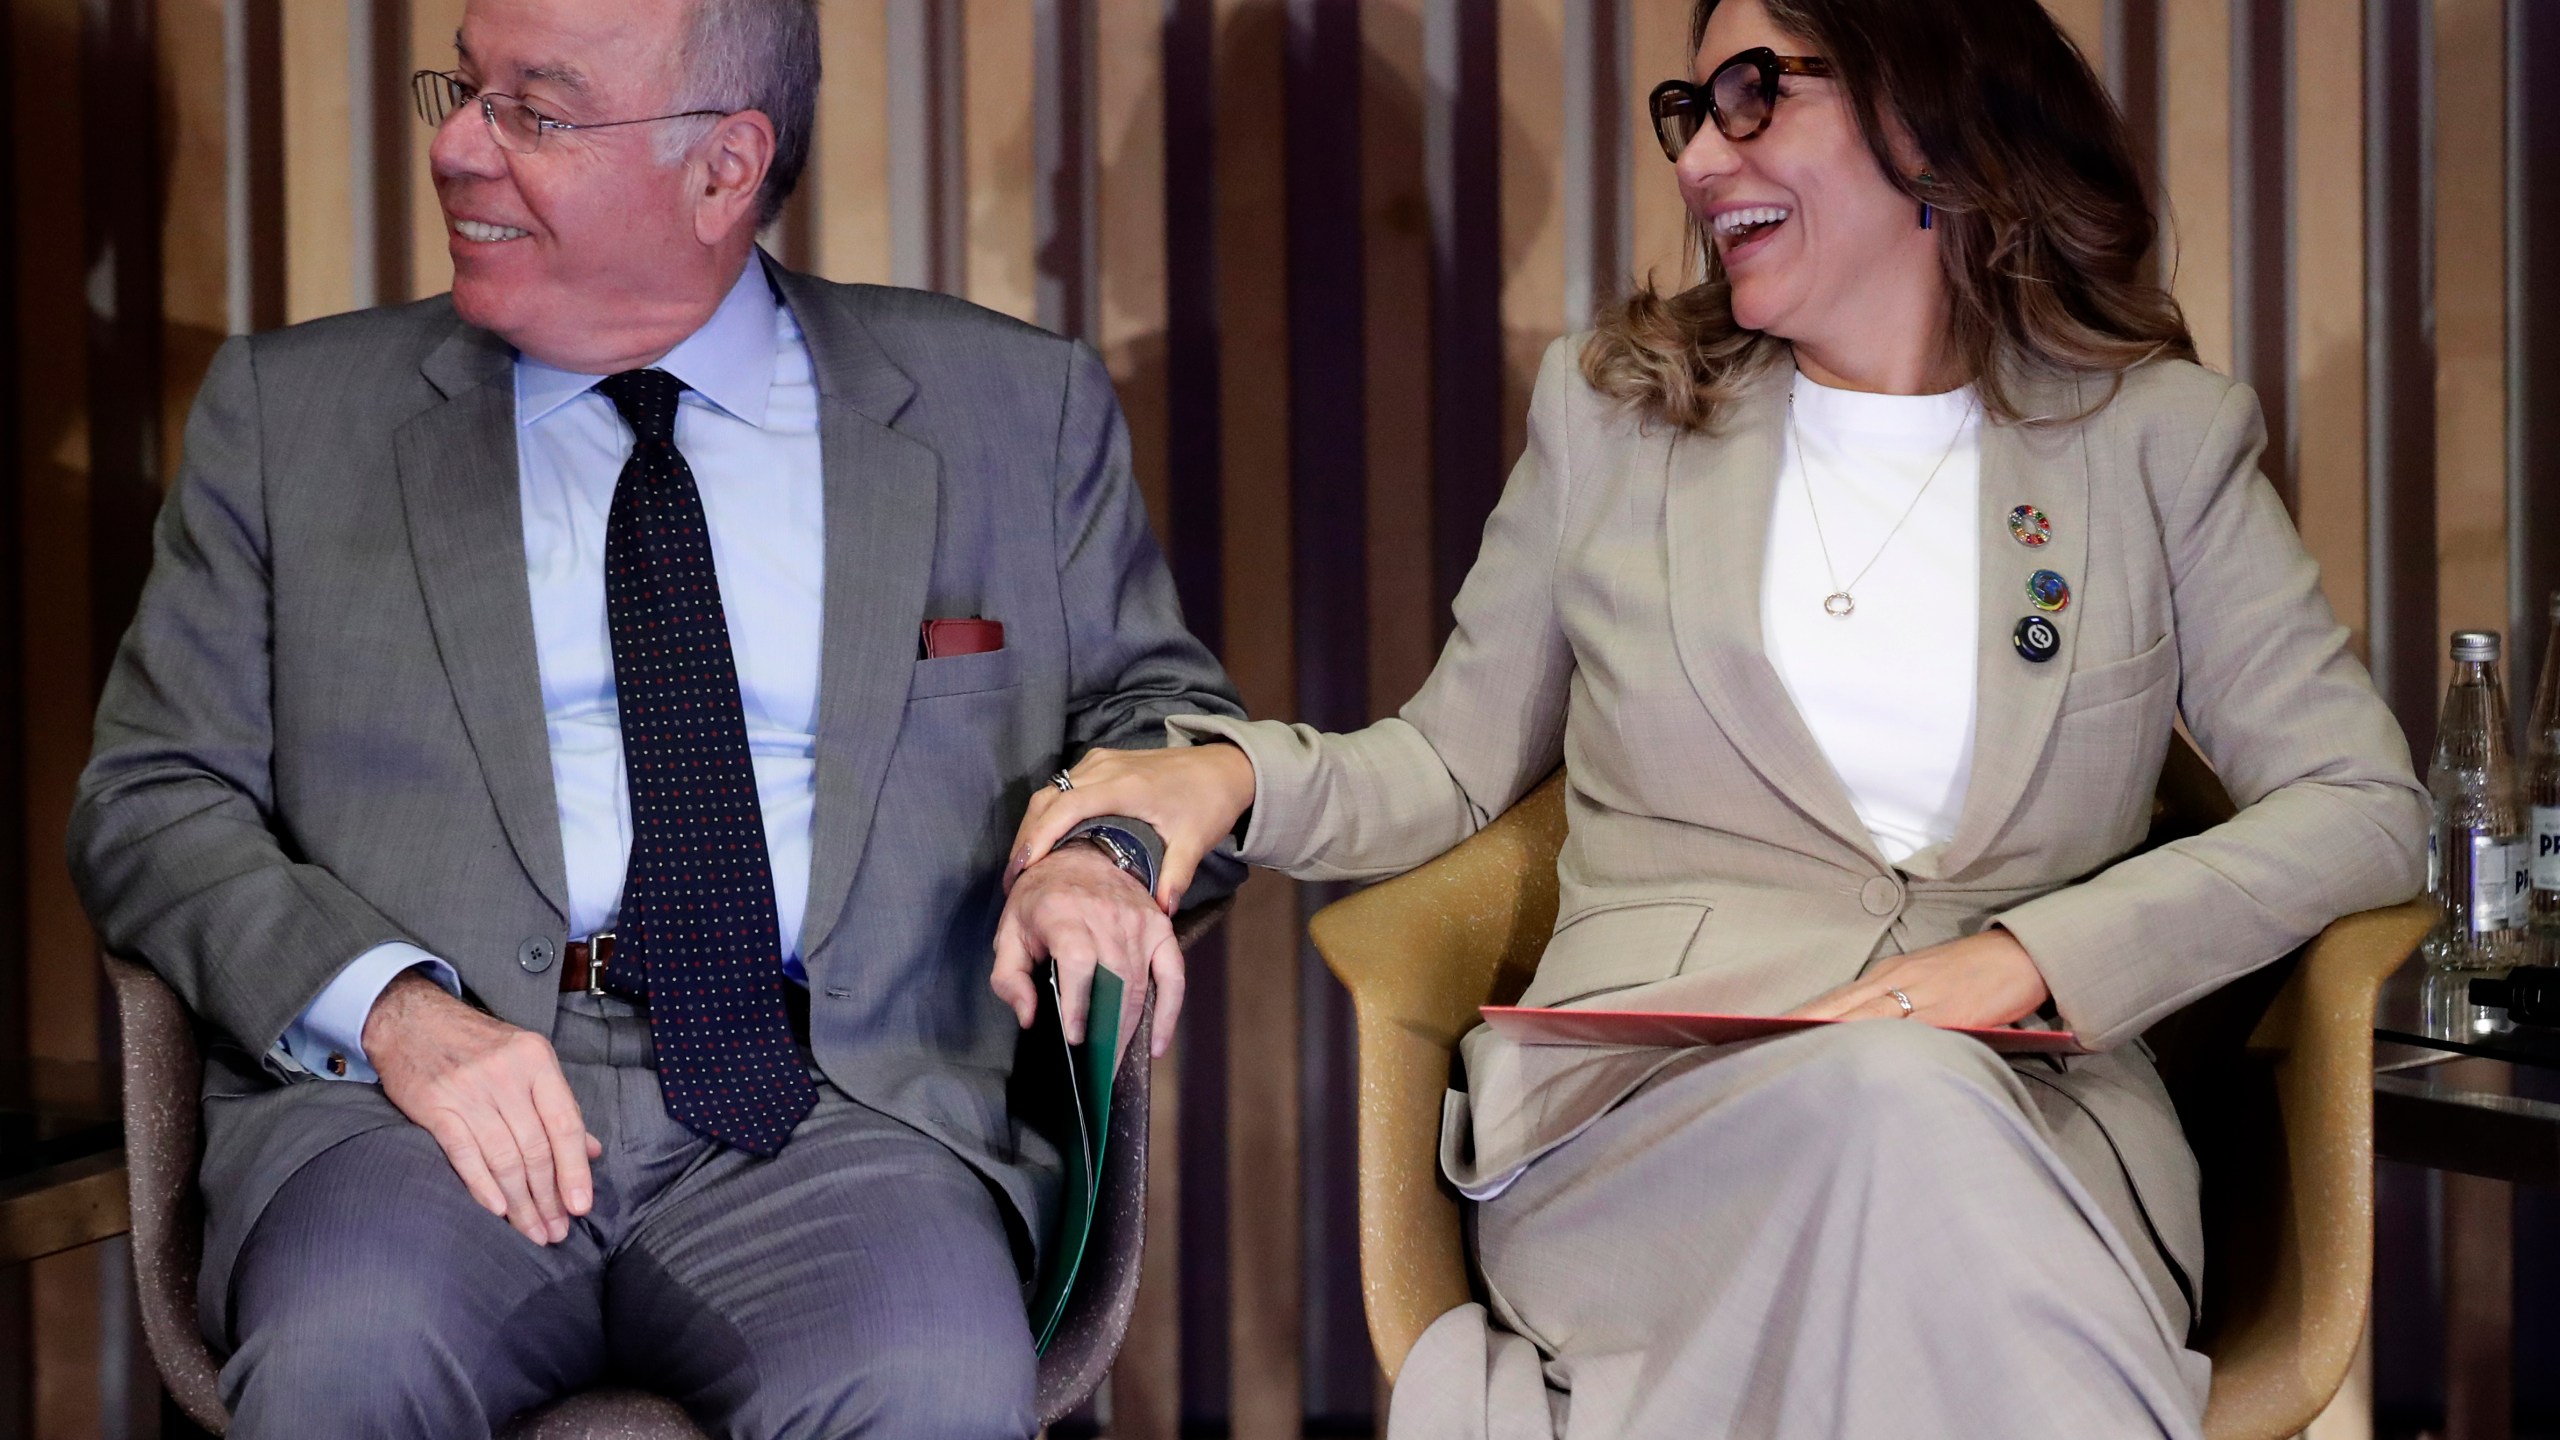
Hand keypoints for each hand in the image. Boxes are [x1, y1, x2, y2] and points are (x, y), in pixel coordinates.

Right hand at [363, 972, 601, 1244]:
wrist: (412, 1020)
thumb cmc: (477, 1045)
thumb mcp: (526, 1060)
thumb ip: (558, 1105)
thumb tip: (592, 1151)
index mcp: (536, 1061)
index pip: (565, 1124)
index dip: (575, 1170)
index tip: (581, 1206)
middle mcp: (506, 1075)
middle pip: (536, 1148)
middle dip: (549, 1197)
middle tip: (555, 1231)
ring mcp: (470, 1090)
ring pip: (504, 1158)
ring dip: (520, 1202)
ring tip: (532, 1231)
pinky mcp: (435, 1106)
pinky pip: (465, 1153)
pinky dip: (482, 1186)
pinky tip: (497, 1211)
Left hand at [991, 843, 1180, 1062]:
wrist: (1080, 854)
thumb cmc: (1040, 899)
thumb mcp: (1009, 931)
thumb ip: (1009, 977)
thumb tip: (1028, 1016)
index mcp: (1063, 913)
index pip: (1079, 962)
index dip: (1079, 1002)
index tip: (1076, 1036)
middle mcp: (1105, 916)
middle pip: (1116, 981)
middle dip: (1109, 1031)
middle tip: (1098, 1068)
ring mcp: (1138, 922)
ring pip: (1141, 985)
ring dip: (1132, 1029)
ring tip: (1116, 1061)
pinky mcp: (1160, 927)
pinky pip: (1173, 974)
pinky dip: (1170, 1011)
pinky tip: (1158, 1043)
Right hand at [1006, 743, 1256, 910]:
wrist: (1224, 767)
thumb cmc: (1208, 802)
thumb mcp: (1195, 842)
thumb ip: (1175, 876)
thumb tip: (1160, 913)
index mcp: (1124, 786)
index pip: (1067, 807)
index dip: (1041, 836)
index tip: (1023, 869)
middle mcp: (1104, 768)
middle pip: (1049, 798)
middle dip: (1027, 837)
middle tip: (1013, 879)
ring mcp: (1100, 762)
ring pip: (1051, 791)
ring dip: (1033, 826)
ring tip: (1022, 867)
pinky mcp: (1101, 763)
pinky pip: (1062, 786)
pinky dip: (1047, 814)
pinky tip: (1045, 843)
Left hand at [1786, 928, 2051, 1029]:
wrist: (2020, 956)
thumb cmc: (1972, 973)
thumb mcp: (1924, 981)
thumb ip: (1891, 1005)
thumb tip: (1854, 1032)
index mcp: (1889, 975)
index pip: (1835, 998)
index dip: (1801, 1015)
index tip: (1765, 1030)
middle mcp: (1896, 982)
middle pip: (1839, 1006)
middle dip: (1801, 1025)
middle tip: (1760, 1042)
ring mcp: (1920, 996)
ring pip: (1864, 1017)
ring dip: (1828, 1032)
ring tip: (1793, 1049)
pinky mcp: (1948, 1011)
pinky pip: (1907, 1029)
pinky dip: (1878, 1041)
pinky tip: (1856, 1054)